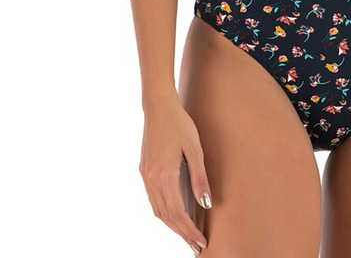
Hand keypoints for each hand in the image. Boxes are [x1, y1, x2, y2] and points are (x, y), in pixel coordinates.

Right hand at [139, 94, 211, 253]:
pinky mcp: (144, 170)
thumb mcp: (195, 148)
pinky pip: (153, 199)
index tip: (200, 243)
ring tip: (187, 235)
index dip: (189, 231)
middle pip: (166, 216)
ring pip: (157, 210)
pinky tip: (175, 214)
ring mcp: (145, 175)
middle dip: (181, 233)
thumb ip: (200, 177)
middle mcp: (151, 179)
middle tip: (196, 246)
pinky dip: (164, 212)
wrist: (158, 106)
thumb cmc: (180, 123)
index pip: (177, 213)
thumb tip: (206, 203)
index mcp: (164, 175)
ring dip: (172, 225)